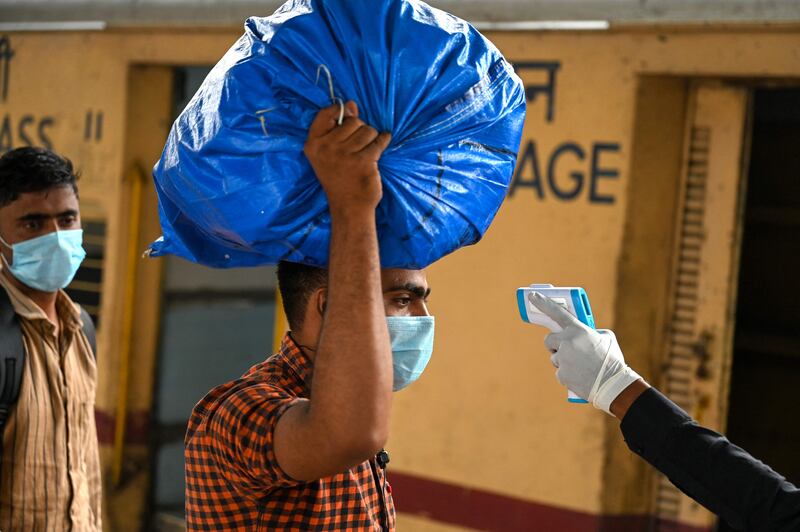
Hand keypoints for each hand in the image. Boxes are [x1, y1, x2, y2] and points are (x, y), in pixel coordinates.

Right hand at [304, 101, 391, 215]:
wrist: (349, 206)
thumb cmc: (339, 178)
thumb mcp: (329, 153)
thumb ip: (338, 128)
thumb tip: (351, 104)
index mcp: (313, 144)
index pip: (326, 114)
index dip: (340, 112)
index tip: (349, 117)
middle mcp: (326, 147)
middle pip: (353, 121)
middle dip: (360, 130)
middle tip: (358, 146)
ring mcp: (344, 154)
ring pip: (367, 130)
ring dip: (371, 138)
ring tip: (367, 151)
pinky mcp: (363, 160)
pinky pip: (378, 141)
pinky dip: (383, 141)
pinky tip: (382, 144)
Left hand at [529, 292, 641, 413]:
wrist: (613, 385)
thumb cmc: (612, 361)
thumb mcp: (606, 338)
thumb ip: (590, 332)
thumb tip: (583, 334)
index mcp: (578, 330)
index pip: (557, 312)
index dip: (543, 303)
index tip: (532, 296)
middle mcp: (567, 342)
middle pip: (549, 340)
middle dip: (556, 345)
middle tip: (569, 351)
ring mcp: (563, 359)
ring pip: (554, 358)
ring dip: (563, 361)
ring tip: (581, 367)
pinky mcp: (561, 374)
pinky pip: (559, 372)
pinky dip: (567, 375)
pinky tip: (580, 376)